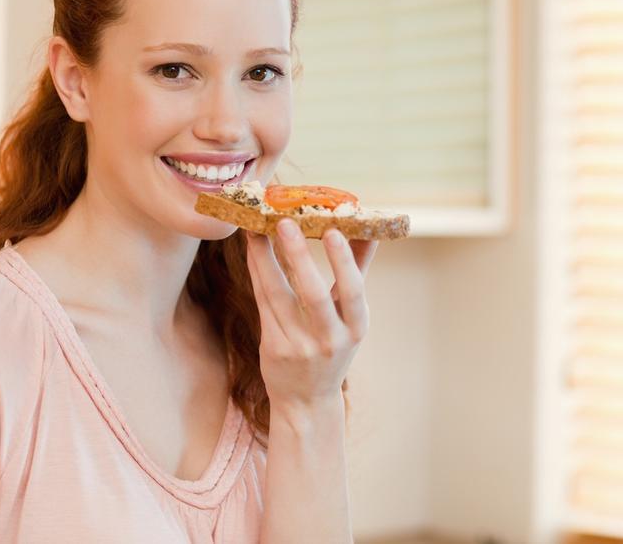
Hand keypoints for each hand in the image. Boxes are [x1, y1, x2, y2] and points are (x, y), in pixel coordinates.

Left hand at [244, 218, 377, 411]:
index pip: (353, 291)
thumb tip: (369, 229)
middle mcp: (330, 339)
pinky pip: (263, 304)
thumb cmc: (333, 345)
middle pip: (313, 294)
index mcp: (356, 327)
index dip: (344, 261)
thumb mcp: (352, 317)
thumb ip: (358, 272)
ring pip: (279, 296)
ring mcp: (300, 346)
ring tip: (256, 230)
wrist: (308, 399)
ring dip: (266, 260)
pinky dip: (258, 274)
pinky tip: (253, 251)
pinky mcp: (274, 348)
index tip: (333, 230)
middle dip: (299, 256)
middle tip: (285, 223)